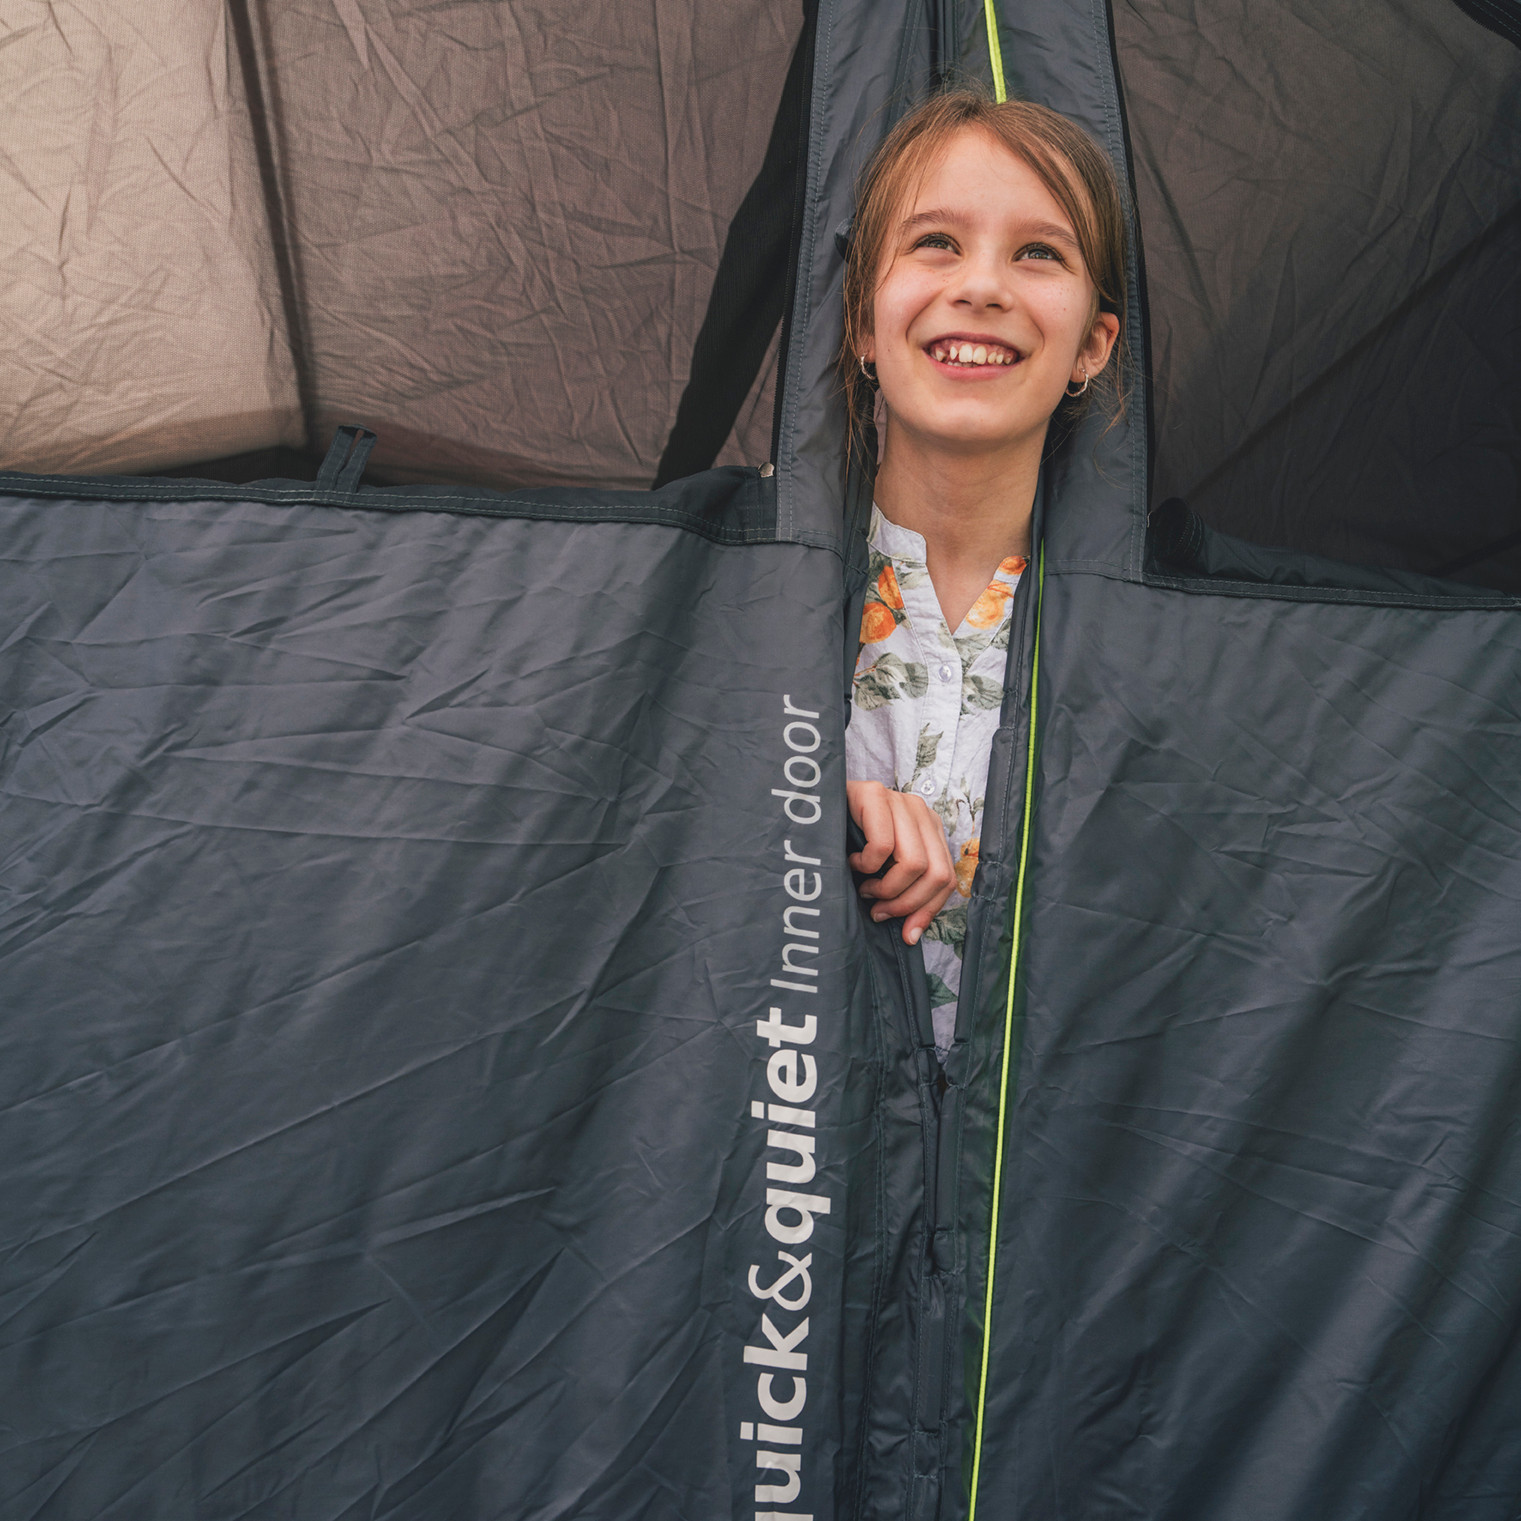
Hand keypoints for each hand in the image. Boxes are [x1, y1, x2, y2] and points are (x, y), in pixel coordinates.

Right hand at [846, 779, 955, 945]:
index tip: (906, 933)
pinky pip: (882, 846)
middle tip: (878, 911)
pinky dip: (866, 865)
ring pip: (915, 864)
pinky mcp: (875, 795)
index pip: (947, 878)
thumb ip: (903, 893)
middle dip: (906, 903)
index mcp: (929, 829)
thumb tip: (911, 936)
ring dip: (886, 888)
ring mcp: (900, 801)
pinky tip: (853, 861)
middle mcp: (921, 812)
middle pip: (937, 874)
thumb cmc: (848, 844)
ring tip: (866, 888)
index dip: (928, 910)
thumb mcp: (883, 869)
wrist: (813, 810)